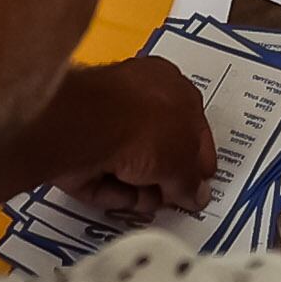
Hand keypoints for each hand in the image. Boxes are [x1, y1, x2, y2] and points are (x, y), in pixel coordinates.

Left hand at [32, 54, 214, 216]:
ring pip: (130, 168)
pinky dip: (113, 192)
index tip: (199, 184)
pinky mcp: (81, 146)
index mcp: (170, 85)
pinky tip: (120, 193)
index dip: (198, 159)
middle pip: (159, 149)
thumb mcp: (184, 160)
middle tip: (173, 196)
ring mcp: (106, 122)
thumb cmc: (139, 122)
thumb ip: (192, 181)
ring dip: (141, 190)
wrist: (87, 128)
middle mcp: (138, 99)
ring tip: (145, 197)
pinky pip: (104, 178)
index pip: (193, 127)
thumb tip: (194, 194)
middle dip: (166, 178)